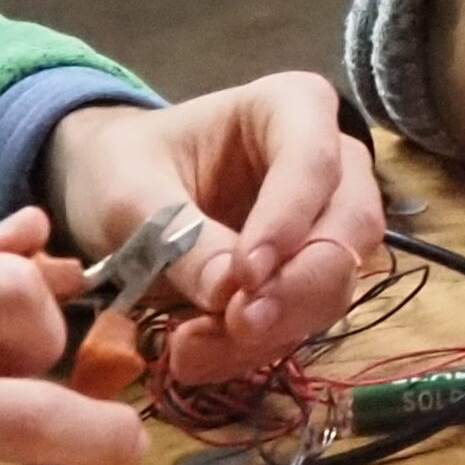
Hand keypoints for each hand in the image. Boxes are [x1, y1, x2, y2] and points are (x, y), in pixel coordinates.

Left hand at [44, 72, 383, 386]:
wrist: (114, 191)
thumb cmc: (122, 168)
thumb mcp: (130, 193)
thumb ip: (179, 236)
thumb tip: (229, 296)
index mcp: (294, 108)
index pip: (314, 161)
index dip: (289, 220)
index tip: (245, 277)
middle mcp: (333, 162)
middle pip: (349, 227)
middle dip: (298, 286)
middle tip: (238, 326)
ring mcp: (330, 220)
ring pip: (337, 281)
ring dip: (275, 327)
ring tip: (193, 350)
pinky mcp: (312, 273)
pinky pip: (307, 317)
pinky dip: (258, 346)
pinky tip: (201, 356)